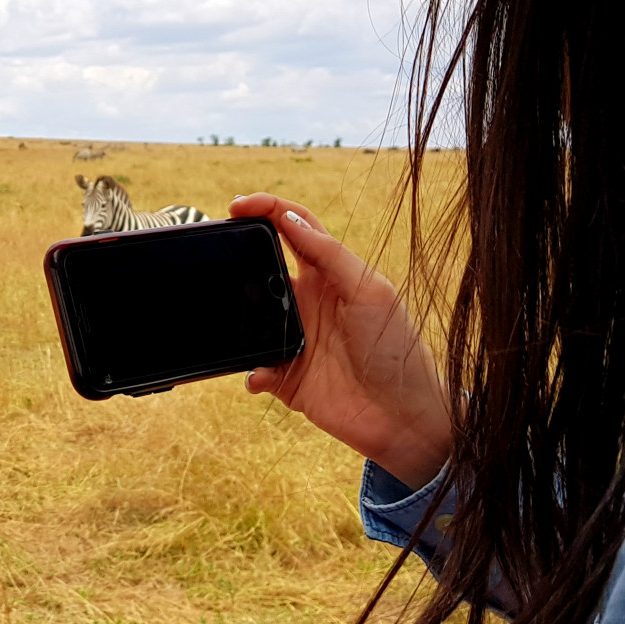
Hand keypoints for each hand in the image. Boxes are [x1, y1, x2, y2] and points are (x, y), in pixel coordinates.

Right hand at [230, 194, 452, 488]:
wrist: (403, 417)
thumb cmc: (398, 349)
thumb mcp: (370, 291)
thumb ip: (329, 254)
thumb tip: (288, 218)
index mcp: (330, 276)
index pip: (293, 229)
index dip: (267, 210)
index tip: (238, 206)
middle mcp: (308, 303)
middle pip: (261, 268)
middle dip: (238, 258)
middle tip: (221, 253)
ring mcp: (294, 339)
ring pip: (249, 319)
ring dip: (238, 320)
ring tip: (239, 321)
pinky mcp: (286, 378)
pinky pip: (254, 369)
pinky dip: (251, 372)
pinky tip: (260, 375)